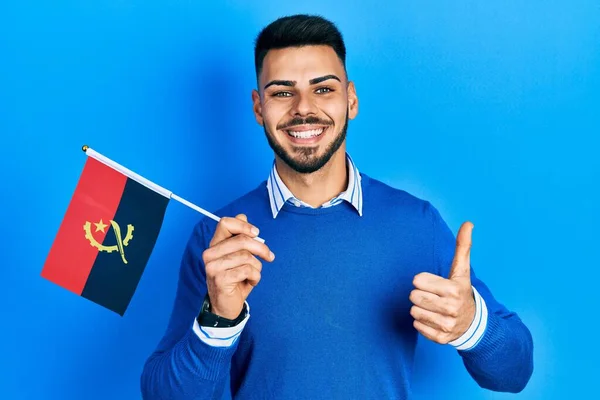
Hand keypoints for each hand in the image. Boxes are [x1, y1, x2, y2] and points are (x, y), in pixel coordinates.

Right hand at [202, 214, 274, 318]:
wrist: (227, 306)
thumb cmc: (235, 279)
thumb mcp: (239, 256)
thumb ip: (240, 237)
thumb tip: (242, 215)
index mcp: (215, 244)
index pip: (225, 223)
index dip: (244, 226)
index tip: (257, 234)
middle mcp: (210, 254)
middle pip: (242, 240)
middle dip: (261, 248)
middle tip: (269, 257)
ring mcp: (213, 267)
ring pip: (247, 257)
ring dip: (257, 267)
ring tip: (254, 274)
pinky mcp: (220, 279)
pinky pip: (247, 270)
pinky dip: (255, 277)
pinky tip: (251, 282)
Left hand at [409, 222, 475, 343]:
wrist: (474, 323)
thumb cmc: (461, 291)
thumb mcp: (462, 270)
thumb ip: (462, 247)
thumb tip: (468, 223)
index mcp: (454, 289)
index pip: (418, 280)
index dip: (423, 280)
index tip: (434, 284)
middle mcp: (451, 308)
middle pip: (414, 296)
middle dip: (420, 295)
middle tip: (434, 296)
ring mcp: (446, 325)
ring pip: (414, 311)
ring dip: (421, 309)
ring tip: (434, 308)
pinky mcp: (440, 338)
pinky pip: (417, 326)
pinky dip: (423, 323)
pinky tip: (435, 319)